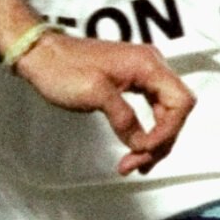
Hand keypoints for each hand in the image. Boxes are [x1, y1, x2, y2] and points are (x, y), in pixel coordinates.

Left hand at [13, 32, 193, 174]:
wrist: (40, 54)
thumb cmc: (62, 67)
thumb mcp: (95, 94)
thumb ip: (124, 119)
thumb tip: (142, 144)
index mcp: (148, 64)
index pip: (180, 103)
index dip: (167, 131)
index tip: (143, 149)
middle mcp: (151, 66)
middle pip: (176, 111)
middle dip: (160, 141)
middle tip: (137, 165)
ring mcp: (142, 74)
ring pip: (164, 114)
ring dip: (153, 141)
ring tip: (134, 165)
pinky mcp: (131, 82)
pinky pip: (150, 110)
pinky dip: (145, 131)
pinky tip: (135, 148)